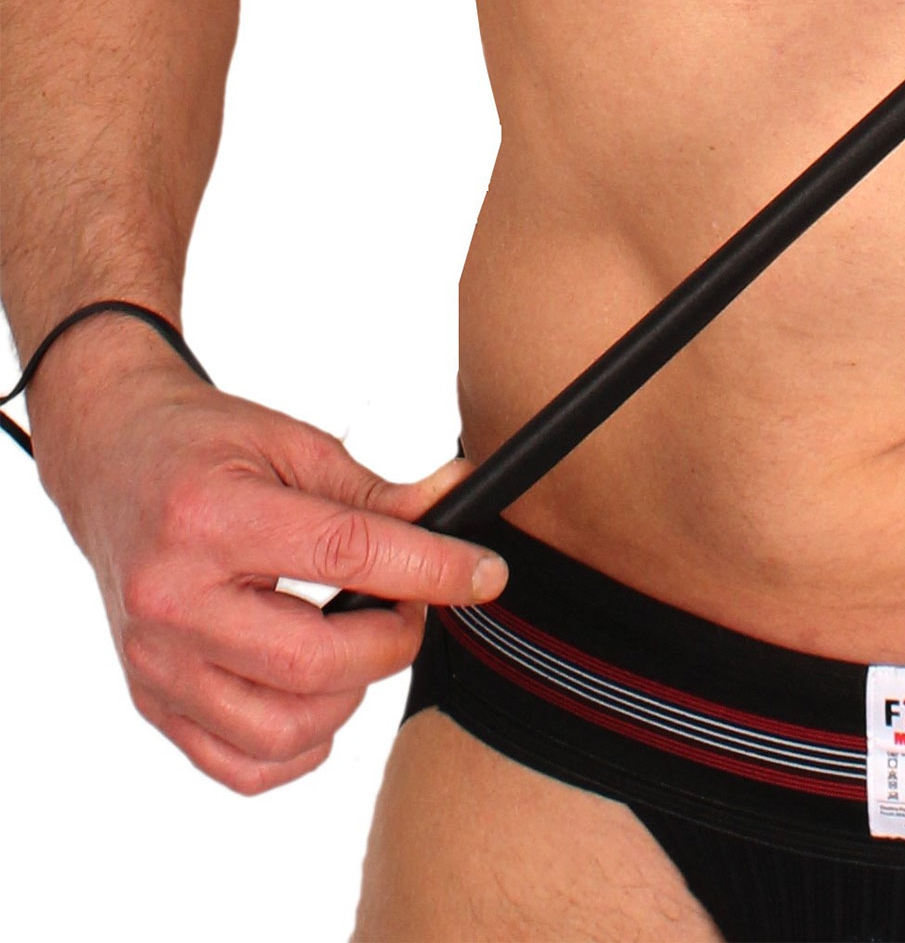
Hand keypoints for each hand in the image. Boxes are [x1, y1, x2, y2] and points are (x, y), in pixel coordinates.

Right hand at [29, 320, 504, 794]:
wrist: (114, 463)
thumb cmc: (203, 447)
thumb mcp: (294, 443)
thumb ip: (377, 490)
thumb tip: (457, 503)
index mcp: (211, 519)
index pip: (345, 557)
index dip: (432, 568)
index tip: (486, 573)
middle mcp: (172, 600)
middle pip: (313, 663)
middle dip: (393, 641)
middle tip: (412, 604)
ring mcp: (155, 662)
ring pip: (281, 729)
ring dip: (352, 696)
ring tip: (361, 642)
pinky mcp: (151, 700)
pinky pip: (240, 764)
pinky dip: (301, 744)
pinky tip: (321, 693)